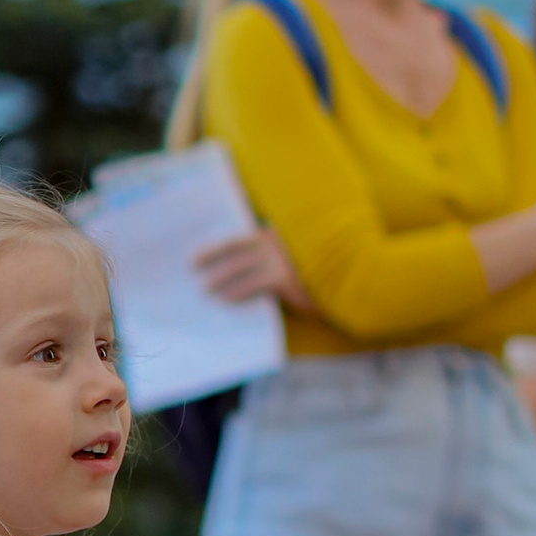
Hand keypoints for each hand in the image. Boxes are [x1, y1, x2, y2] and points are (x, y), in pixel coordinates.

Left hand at [191, 225, 314, 315]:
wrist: (343, 275)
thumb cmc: (315, 270)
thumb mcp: (293, 255)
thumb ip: (271, 255)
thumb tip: (242, 267)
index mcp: (273, 235)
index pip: (239, 237)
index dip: (218, 243)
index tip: (199, 250)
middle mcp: (274, 243)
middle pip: (234, 248)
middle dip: (211, 256)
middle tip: (192, 265)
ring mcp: (279, 259)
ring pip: (240, 266)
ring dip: (220, 279)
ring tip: (205, 290)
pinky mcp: (284, 277)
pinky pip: (255, 284)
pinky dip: (239, 292)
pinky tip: (226, 300)